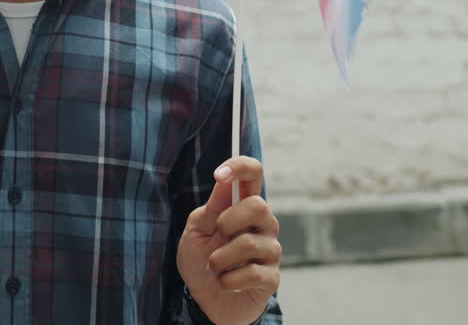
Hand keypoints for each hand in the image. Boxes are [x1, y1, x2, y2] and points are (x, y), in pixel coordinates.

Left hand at [176, 156, 280, 324]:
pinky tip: (225, 282)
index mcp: (243, 206)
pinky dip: (228, 280)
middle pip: (259, 205)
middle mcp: (263, 224)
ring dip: (219, 258)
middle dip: (228, 221)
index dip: (240, 167)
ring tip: (214, 267)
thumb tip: (223, 182)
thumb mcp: (195, 232)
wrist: (204, 300)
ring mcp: (270, 251)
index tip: (219, 174)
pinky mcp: (271, 277)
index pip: (254, 174)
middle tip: (217, 235)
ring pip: (249, 243)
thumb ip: (210, 209)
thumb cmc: (201, 261)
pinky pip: (252, 272)